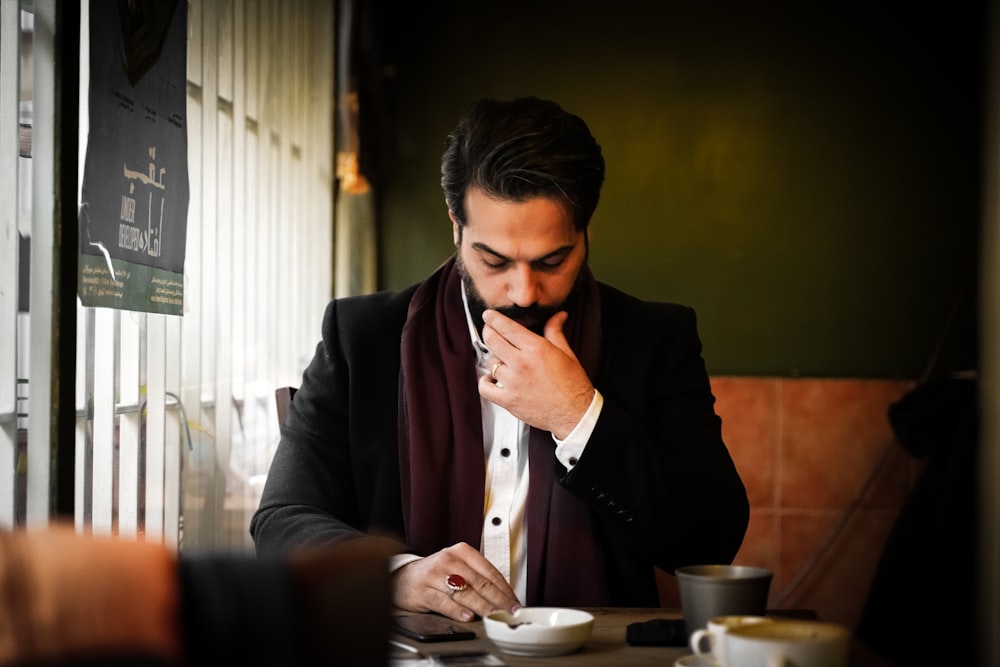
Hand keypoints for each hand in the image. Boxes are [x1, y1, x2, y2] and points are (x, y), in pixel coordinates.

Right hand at [391, 542, 520, 620]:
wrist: (403, 578)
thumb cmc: (435, 575)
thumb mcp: (457, 568)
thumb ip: (477, 579)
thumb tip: (504, 598)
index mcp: (462, 552)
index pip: (489, 571)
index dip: (505, 589)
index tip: (515, 603)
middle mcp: (449, 560)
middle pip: (480, 583)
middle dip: (499, 600)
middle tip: (510, 613)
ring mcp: (436, 575)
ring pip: (465, 593)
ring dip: (483, 607)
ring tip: (495, 617)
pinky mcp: (424, 591)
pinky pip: (444, 602)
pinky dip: (457, 611)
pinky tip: (468, 617)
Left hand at [478, 310, 594, 438]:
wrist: (575, 413)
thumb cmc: (573, 386)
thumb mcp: (566, 353)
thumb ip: (555, 332)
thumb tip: (558, 316)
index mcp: (536, 349)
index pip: (506, 327)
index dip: (493, 318)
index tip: (489, 316)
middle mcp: (522, 363)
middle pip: (492, 340)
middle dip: (487, 332)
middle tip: (488, 331)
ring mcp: (513, 382)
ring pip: (490, 362)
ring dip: (493, 358)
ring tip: (499, 359)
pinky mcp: (508, 400)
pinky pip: (485, 388)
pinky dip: (485, 382)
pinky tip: (491, 379)